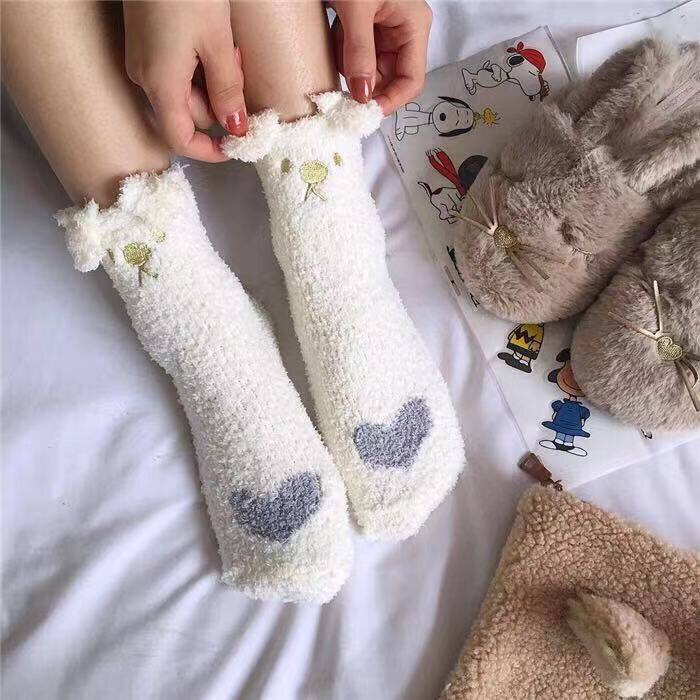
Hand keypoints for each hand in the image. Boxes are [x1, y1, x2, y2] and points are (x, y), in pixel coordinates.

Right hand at [123, 1, 246, 162]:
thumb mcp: (218, 43)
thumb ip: (227, 90)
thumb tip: (236, 128)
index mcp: (161, 84)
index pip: (180, 139)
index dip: (209, 151)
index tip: (235, 148)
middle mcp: (144, 77)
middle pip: (187, 114)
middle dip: (219, 103)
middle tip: (238, 70)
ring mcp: (142, 59)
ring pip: (184, 92)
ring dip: (211, 82)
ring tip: (227, 48)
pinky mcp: (145, 43)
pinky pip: (175, 71)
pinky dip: (199, 67)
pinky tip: (212, 40)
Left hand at [329, 1, 431, 115]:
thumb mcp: (357, 8)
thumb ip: (359, 50)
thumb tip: (362, 94)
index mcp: (414, 27)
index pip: (411, 81)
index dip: (390, 101)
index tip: (365, 112)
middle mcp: (403, 33)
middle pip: (387, 79)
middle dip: (363, 81)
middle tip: (341, 77)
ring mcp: (385, 32)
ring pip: (368, 70)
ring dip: (348, 64)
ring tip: (338, 34)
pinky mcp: (367, 28)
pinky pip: (356, 55)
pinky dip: (342, 52)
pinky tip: (336, 31)